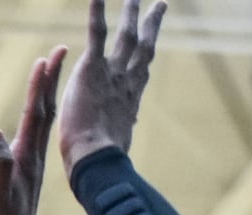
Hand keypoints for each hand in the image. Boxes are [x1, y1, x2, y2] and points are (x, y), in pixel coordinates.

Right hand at [0, 47, 65, 214]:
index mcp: (26, 159)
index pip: (35, 114)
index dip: (39, 85)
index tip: (46, 56)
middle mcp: (31, 160)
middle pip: (43, 112)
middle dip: (48, 82)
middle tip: (55, 53)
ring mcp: (28, 170)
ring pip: (39, 126)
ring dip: (42, 99)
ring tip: (45, 81)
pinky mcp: (22, 180)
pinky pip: (30, 143)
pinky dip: (31, 125)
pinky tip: (27, 125)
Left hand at [58, 0, 166, 176]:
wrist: (95, 158)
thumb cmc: (100, 163)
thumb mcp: (113, 146)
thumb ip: (116, 139)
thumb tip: (121, 150)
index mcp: (129, 100)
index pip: (141, 70)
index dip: (147, 54)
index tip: (153, 41)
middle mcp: (126, 82)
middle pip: (143, 46)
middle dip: (151, 24)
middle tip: (159, 4)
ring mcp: (112, 73)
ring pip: (125, 35)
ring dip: (130, 13)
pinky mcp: (92, 69)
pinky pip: (97, 33)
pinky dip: (98, 12)